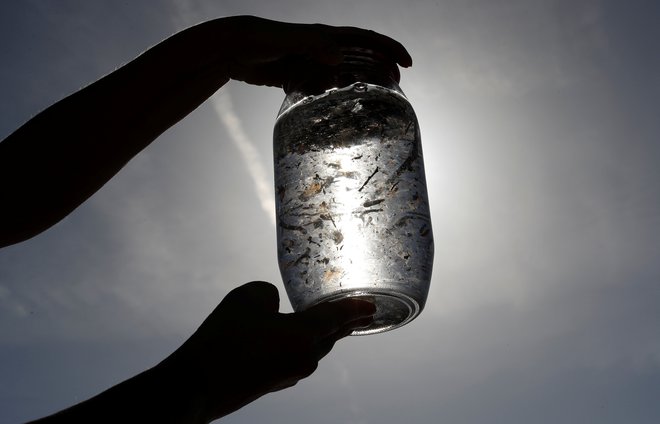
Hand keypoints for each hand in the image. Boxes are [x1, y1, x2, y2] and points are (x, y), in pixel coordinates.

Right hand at [158, 281, 375, 421]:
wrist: (197, 385)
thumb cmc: (224, 338)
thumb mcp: (247, 298)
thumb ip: (270, 295)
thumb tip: (274, 306)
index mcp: (303, 336)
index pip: (337, 317)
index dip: (356, 307)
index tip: (373, 305)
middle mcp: (304, 359)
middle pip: (330, 336)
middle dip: (344, 323)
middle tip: (360, 313)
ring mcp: (291, 375)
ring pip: (314, 349)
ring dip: (320, 335)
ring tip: (324, 322)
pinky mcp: (276, 384)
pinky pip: (297, 359)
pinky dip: (299, 346)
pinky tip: (288, 340)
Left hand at [171, 15, 412, 86]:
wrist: (233, 48)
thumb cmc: (259, 39)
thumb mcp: (287, 41)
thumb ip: (312, 45)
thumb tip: (339, 57)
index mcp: (324, 36)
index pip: (365, 39)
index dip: (388, 48)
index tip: (407, 63)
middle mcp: (321, 48)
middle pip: (360, 56)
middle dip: (381, 68)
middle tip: (397, 85)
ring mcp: (310, 63)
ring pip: (343, 74)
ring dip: (359, 84)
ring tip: (374, 99)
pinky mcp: (296, 76)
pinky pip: (320, 88)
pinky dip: (330, 97)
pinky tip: (335, 111)